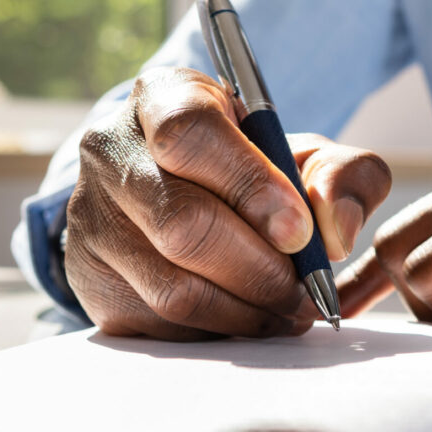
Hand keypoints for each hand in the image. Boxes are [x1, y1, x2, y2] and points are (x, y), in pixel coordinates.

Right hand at [65, 67, 391, 340]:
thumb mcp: (302, 154)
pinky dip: (216, 332)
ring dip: (245, 311)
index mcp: (161, 99)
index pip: (189, 135)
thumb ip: (342, 176)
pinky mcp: (89, 280)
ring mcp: (90, 220)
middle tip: (305, 291)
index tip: (298, 231)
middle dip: (260, 269)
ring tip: (286, 310)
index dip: (249, 186)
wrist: (178, 193)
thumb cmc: (246, 168)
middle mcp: (109, 153)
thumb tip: (337, 231)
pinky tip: (245, 318)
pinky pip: (160, 326)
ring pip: (173, 288)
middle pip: (182, 224)